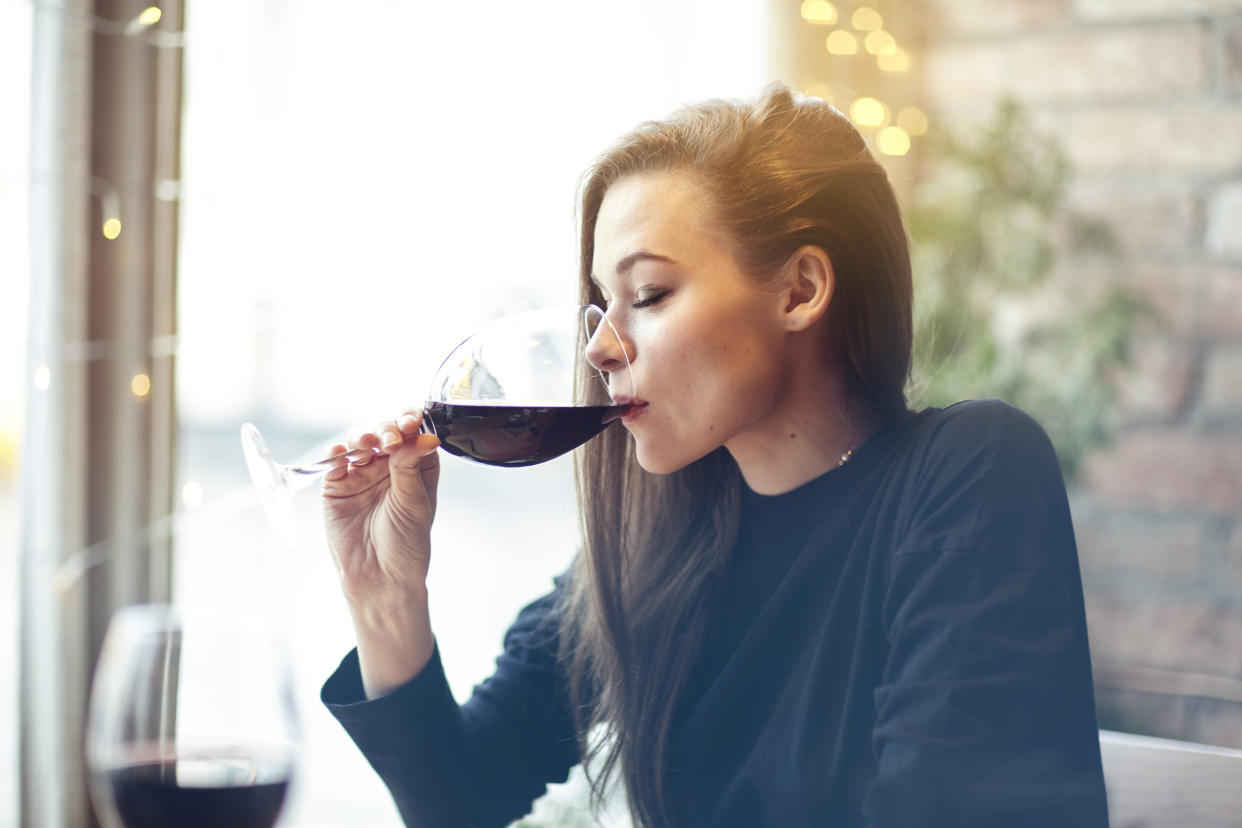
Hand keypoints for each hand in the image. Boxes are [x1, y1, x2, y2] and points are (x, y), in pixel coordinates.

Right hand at [322, 409, 440, 608]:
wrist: (379, 578)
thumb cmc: (405, 544)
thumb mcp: (414, 503)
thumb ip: (411, 466)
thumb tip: (424, 435)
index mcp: (416, 466)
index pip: (413, 434)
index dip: (410, 422)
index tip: (410, 420)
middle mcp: (389, 466)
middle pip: (385, 432)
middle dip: (386, 429)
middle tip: (389, 439)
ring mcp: (361, 474)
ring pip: (359, 442)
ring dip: (362, 436)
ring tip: (367, 442)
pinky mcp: (337, 486)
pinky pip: (334, 462)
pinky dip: (336, 453)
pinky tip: (342, 452)